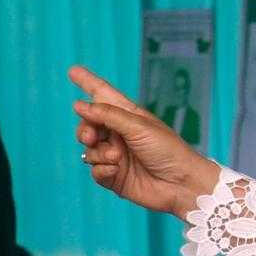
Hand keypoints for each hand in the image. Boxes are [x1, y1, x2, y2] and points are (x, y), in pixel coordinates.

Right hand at [70, 65, 218, 219]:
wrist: (182, 185)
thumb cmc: (168, 150)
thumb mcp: (138, 126)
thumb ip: (107, 115)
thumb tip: (79, 105)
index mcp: (128, 116)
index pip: (103, 96)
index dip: (88, 83)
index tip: (73, 70)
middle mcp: (120, 135)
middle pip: (88, 125)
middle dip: (85, 129)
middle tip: (91, 136)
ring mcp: (116, 156)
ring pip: (89, 150)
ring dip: (98, 153)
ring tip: (117, 157)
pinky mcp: (115, 177)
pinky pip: (95, 171)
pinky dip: (101, 170)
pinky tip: (114, 170)